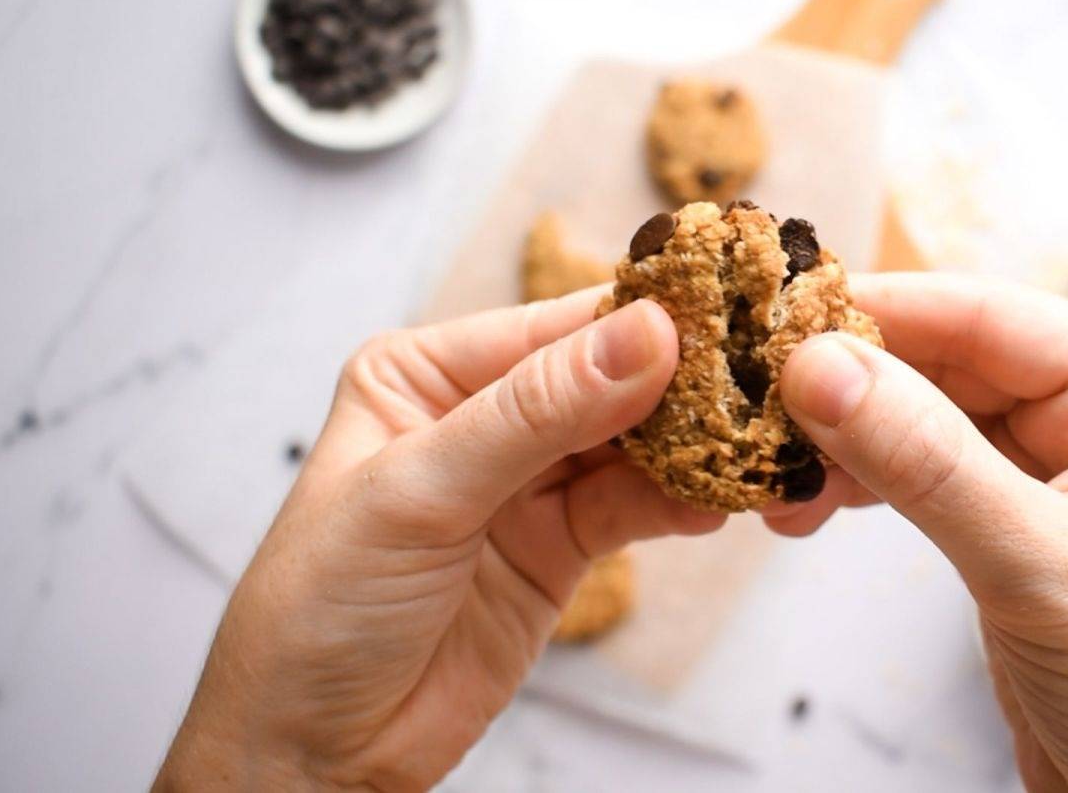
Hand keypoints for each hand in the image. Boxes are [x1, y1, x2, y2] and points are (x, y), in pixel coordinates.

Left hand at [156, 290, 722, 790]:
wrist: (317, 749)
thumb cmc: (317, 609)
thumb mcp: (419, 494)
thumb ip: (535, 414)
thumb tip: (640, 337)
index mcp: (425, 374)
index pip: (547, 330)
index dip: (630, 323)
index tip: (712, 317)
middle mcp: (480, 417)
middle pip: (601, 381)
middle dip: (673, 384)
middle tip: (751, 379)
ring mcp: (525, 484)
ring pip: (629, 444)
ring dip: (688, 446)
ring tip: (749, 441)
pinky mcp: (560, 547)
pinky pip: (634, 509)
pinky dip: (678, 504)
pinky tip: (716, 501)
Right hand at [777, 273, 1067, 791]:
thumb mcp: (1035, 566)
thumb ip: (926, 460)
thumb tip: (822, 365)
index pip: (993, 317)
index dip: (885, 310)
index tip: (785, 316)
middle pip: (953, 362)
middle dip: (853, 383)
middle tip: (758, 396)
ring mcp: (1060, 470)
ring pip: (929, 418)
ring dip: (848, 439)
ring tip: (774, 468)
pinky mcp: (1019, 521)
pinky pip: (927, 473)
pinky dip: (865, 484)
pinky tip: (811, 501)